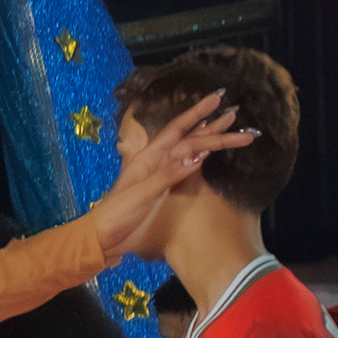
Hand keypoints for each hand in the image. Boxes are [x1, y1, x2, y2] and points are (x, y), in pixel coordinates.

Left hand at [90, 93, 259, 261]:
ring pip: (188, 150)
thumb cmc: (117, 215)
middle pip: (187, 138)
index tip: (218, 100)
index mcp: (148, 157)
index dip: (198, 114)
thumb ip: (168, 175)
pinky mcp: (161, 187)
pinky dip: (199, 155)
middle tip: (234, 113)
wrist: (103, 237)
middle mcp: (154, 161)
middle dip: (212, 126)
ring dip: (209, 138)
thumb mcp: (142, 194)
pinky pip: (185, 166)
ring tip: (230, 127)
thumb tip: (197, 155)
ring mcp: (158, 173)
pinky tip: (207, 152)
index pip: (178, 130)